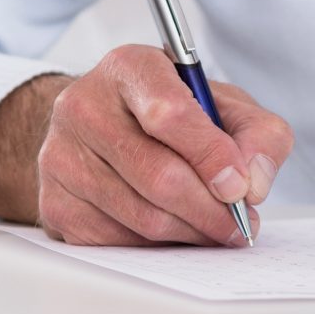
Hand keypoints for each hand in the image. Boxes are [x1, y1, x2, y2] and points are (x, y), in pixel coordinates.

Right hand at [0, 45, 292, 245]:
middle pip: (158, 176)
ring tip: (216, 228)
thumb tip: (253, 184)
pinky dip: (159, 245)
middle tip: (240, 223)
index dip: (211, 156)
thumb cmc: (172, 114)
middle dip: (211, 210)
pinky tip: (176, 229)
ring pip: (141, 217)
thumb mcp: (226, 106)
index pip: (169, 113)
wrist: (101, 128)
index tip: (240, 187)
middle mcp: (83, 106)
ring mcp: (60, 156)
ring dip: (191, 232)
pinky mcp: (55, 202)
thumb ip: (259, 134)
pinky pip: (119, 241)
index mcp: (129, 68)